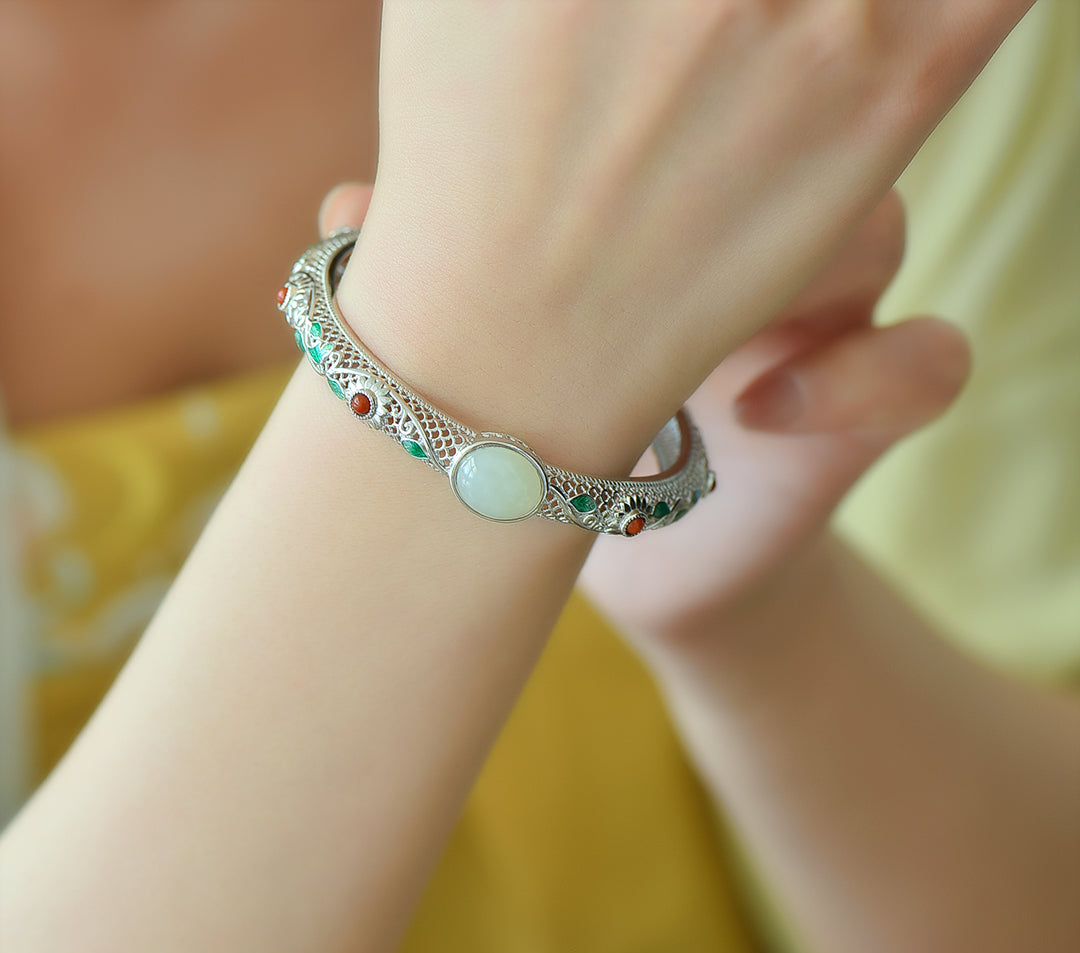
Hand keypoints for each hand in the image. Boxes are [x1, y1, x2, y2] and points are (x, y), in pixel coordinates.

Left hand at [336, 0, 1027, 470]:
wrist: (616, 532)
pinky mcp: (871, 408)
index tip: (538, 157)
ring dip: (790, 273)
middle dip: (716, 178)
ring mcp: (839, 310)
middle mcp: (769, 220)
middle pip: (803, 126)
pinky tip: (759, 412)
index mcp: (680, 177)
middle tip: (618, 251)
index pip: (705, 80)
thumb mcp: (486, 319)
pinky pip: (928, 366)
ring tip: (687, 352)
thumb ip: (426, 245)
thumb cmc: (543, 406)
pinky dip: (861, 381)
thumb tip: (342, 210)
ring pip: (876, 232)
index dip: (653, 89)